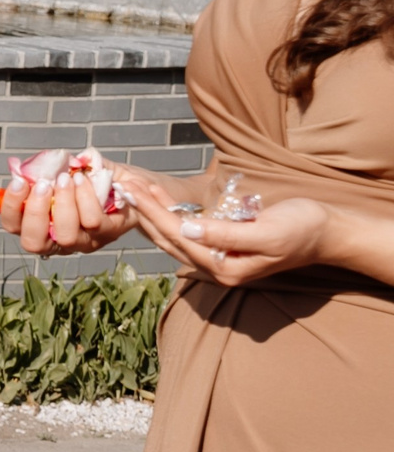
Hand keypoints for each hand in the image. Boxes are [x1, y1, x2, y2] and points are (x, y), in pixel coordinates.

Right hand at [2, 162, 139, 255]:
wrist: (134, 183)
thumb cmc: (95, 178)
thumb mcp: (66, 171)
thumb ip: (46, 170)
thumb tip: (22, 166)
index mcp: (40, 225)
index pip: (14, 227)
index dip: (11, 207)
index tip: (18, 182)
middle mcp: (59, 240)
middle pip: (34, 243)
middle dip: (35, 211)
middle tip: (44, 184)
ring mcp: (84, 241)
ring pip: (65, 235)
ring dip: (63, 203)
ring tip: (68, 178)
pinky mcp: (107, 234)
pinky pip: (92, 221)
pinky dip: (85, 197)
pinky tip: (84, 178)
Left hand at [129, 182, 332, 285]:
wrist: (328, 232)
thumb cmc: (302, 228)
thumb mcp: (266, 231)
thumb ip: (226, 234)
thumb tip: (187, 229)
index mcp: (224, 268)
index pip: (178, 236)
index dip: (153, 211)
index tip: (133, 189)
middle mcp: (216, 268)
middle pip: (169, 237)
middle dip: (145, 210)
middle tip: (123, 183)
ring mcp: (218, 259)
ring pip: (173, 235)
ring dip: (153, 211)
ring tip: (134, 188)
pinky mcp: (221, 247)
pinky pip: (186, 231)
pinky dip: (169, 213)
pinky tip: (158, 198)